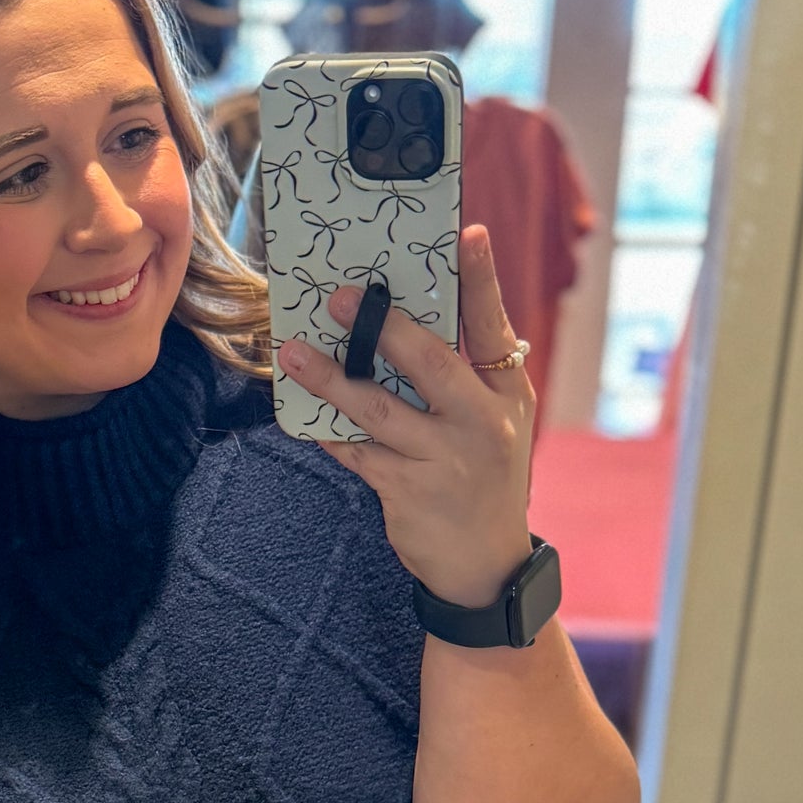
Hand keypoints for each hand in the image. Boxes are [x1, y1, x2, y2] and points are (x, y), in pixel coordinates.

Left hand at [274, 224, 535, 608]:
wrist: (486, 565)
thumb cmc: (484, 478)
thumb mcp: (497, 423)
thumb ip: (468, 376)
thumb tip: (411, 324)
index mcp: (508, 395)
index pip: (494, 328)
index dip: (481, 281)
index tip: (466, 236)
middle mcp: (482, 424)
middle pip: (431, 363)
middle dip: (384, 327)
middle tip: (344, 297)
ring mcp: (445, 460)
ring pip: (378, 409)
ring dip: (331, 379)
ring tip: (294, 354)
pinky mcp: (409, 492)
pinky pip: (357, 452)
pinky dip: (329, 431)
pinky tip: (304, 413)